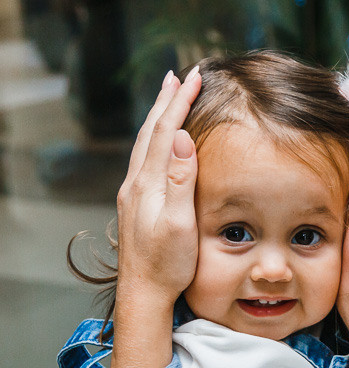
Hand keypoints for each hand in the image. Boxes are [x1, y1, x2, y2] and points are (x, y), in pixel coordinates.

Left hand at [116, 69, 202, 308]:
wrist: (143, 292)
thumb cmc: (167, 264)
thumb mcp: (179, 224)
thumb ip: (179, 181)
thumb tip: (180, 138)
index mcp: (148, 184)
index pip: (165, 131)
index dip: (181, 102)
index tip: (196, 76)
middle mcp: (136, 183)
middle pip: (150, 131)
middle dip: (167, 100)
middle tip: (180, 75)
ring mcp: (133, 193)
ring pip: (145, 143)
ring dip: (158, 116)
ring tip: (168, 96)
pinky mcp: (135, 203)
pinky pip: (144, 157)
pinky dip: (154, 137)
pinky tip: (160, 140)